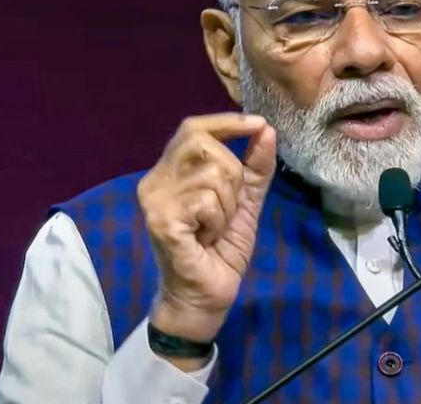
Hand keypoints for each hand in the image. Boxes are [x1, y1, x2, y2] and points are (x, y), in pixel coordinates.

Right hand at [139, 113, 275, 357]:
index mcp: (171, 171)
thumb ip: (255, 167)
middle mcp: (155, 179)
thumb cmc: (220, 251)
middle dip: (233, 174)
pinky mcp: (160, 219)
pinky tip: (206, 239)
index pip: (194, 128)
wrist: (205, 297)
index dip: (227, 122)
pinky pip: (207, 200)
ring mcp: (154, 199)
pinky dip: (218, 221)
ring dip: (227, 205)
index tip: (258, 124)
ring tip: (214, 228)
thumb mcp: (245, 202)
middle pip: (206, 144)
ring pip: (212, 173)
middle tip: (227, 208)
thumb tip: (266, 130)